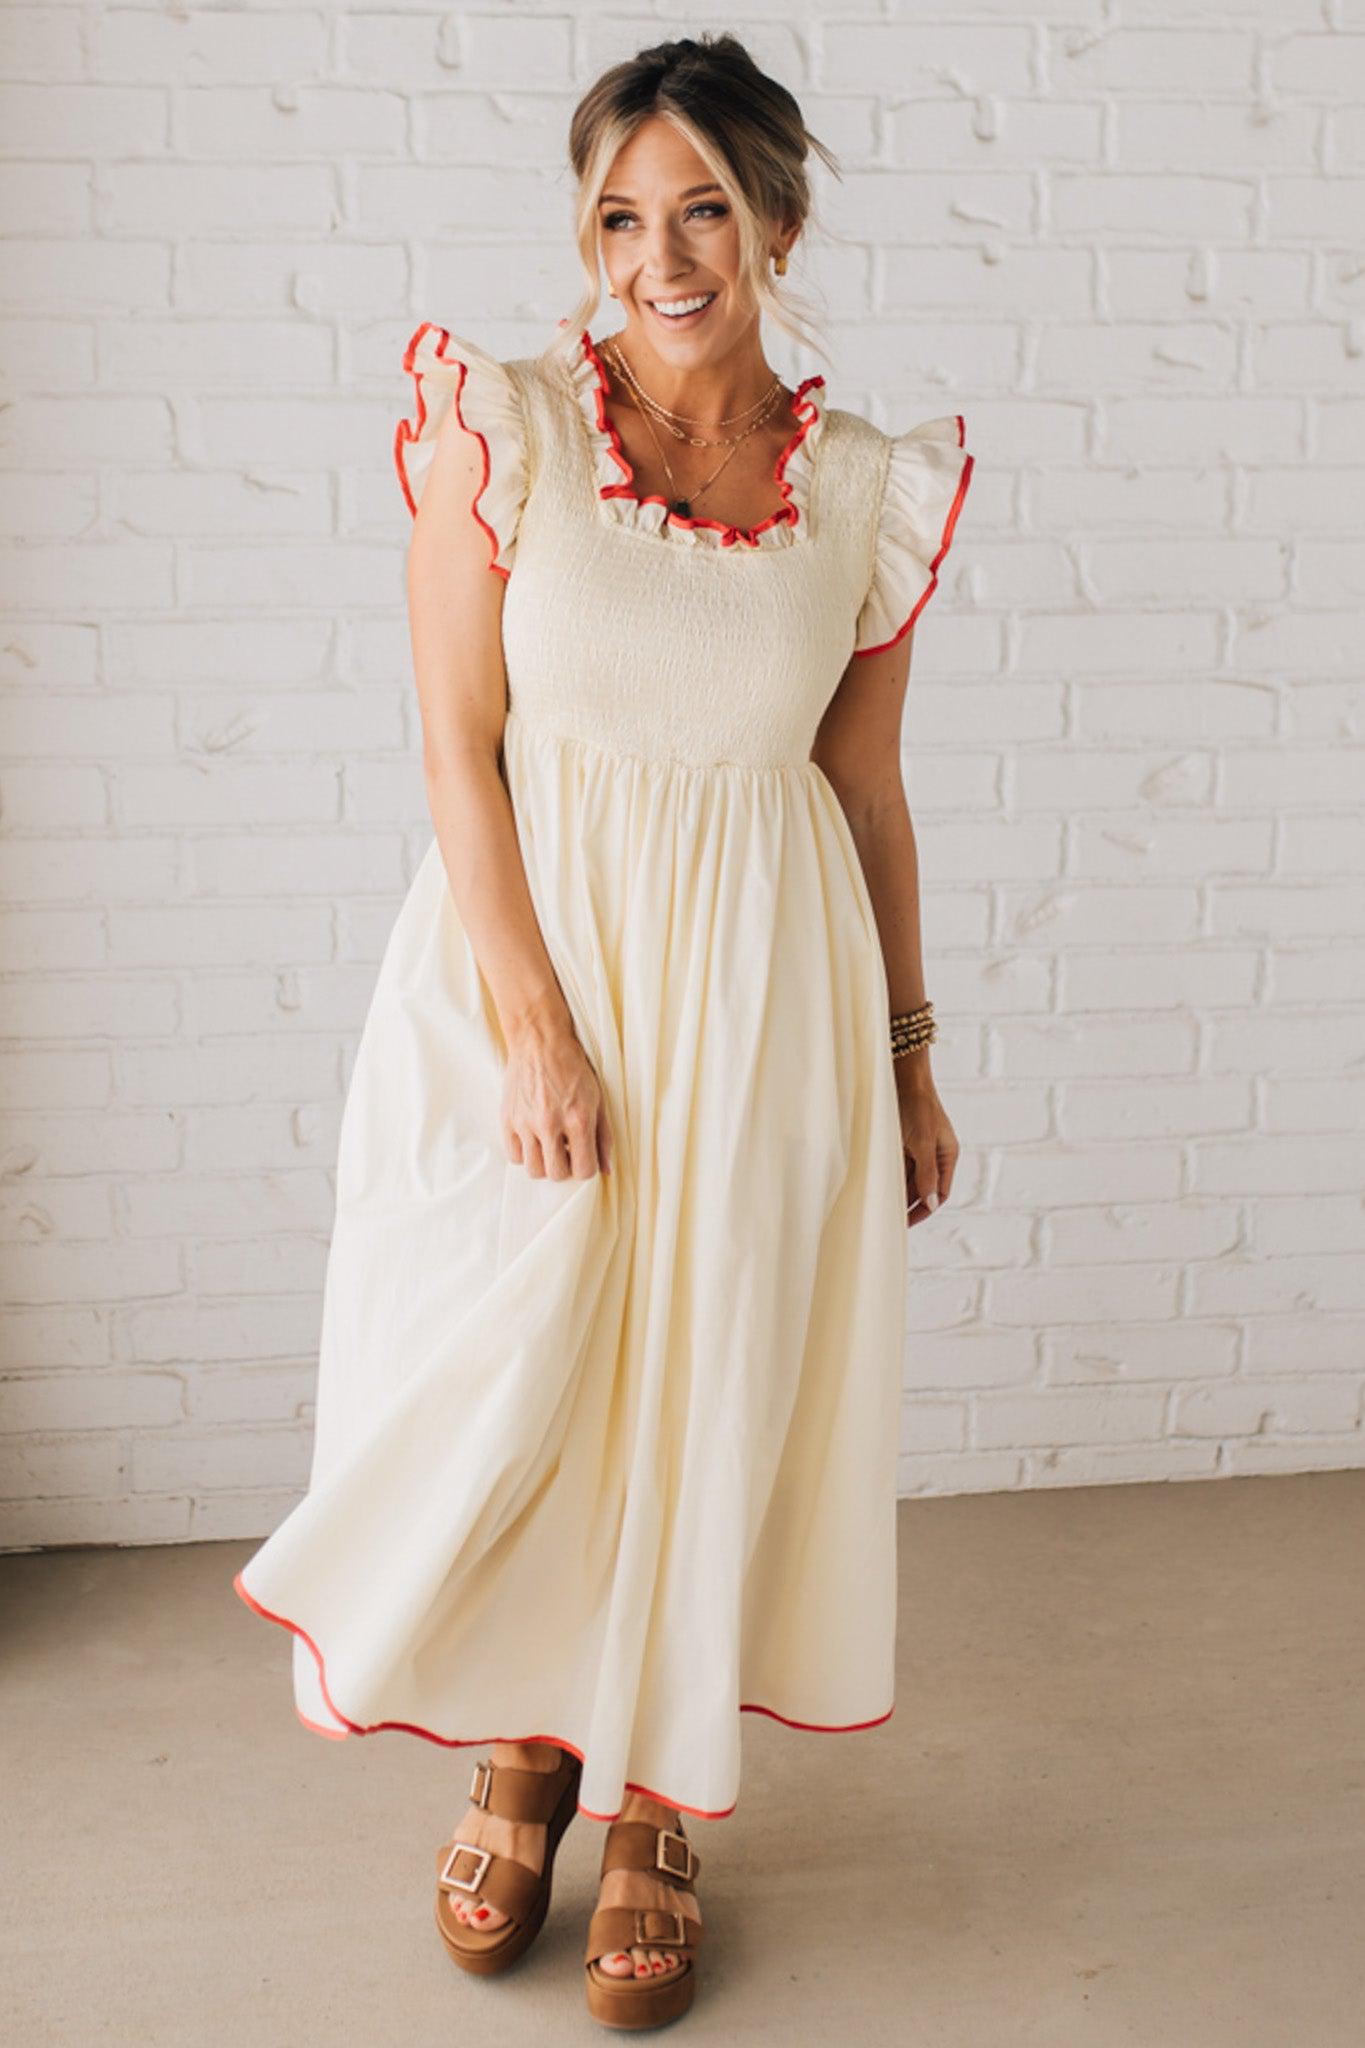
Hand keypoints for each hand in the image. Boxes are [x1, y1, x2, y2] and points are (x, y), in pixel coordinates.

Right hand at [501, 1021, 612, 1180]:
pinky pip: (514, 1156)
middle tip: (566, 1151)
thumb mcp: (597, 1099)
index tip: (584, 1157)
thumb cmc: (572, 1068)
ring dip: (544, 1163)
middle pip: (557, 1174)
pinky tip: (533, 1139)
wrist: (539, 1041)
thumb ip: (603, 1136)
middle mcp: (550, 1124)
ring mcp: (525, 1122)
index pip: (583, 1169)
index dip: (586, 1168)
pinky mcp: (507, 1119)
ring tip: (549, 1146)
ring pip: (534, 1170)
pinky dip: (525, 1154)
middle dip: (565, 1167)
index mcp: (578, 1119)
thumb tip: (606, 1169)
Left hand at [895, 1060, 957, 1228]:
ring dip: (897, 1191)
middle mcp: (935, 1152)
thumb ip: (926, 1175)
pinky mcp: (902, 1138)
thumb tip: (932, 1204)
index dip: (924, 1210)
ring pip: (908, 1177)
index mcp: (947, 1154)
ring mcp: (918, 1146)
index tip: (905, 1223)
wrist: (901, 1074)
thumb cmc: (916, 1106)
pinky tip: (875, 1186)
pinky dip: (888, 1176)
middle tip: (888, 1220)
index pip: (940, 1193)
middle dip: (908, 1203)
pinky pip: (897, 1164)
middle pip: (923, 1187)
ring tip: (879, 1207)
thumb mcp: (922, 1144)